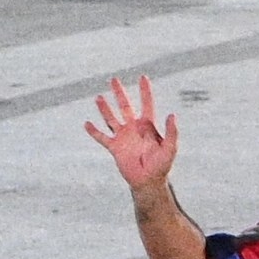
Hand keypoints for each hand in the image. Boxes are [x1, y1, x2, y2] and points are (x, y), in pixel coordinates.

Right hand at [84, 75, 180, 190]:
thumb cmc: (162, 165)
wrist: (148, 181)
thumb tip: (172, 114)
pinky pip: (102, 137)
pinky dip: (94, 131)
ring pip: (111, 118)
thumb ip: (172, 132)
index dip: (145, 91)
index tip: (143, 77)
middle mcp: (134, 128)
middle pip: (125, 106)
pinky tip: (87, 124)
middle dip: (119, 93)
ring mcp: (123, 137)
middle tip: (113, 79)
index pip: (146, 104)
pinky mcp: (115, 148)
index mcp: (148, 125)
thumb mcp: (170, 148)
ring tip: (98, 97)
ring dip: (105, 109)